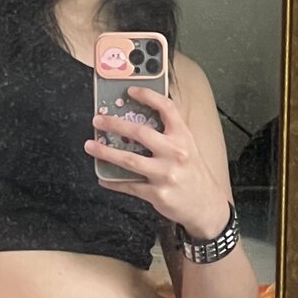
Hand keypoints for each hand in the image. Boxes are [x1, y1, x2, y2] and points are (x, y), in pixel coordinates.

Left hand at [84, 84, 230, 238]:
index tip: (130, 91)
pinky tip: (103, 178)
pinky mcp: (157, 194)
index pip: (166, 108)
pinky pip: (129, 185)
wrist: (206, 205)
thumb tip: (141, 119)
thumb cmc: (193, 174)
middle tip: (98, 121)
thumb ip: (169, 134)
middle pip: (140, 133)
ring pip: (129, 160)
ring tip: (91, 147)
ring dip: (106, 153)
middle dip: (114, 125)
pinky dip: (113, 182)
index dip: (148, 96)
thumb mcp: (189, 147)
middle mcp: (175, 153)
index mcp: (183, 137)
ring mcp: (165, 174)